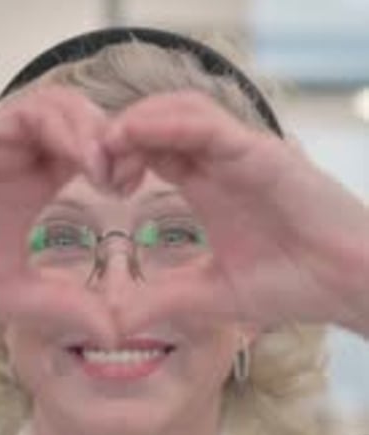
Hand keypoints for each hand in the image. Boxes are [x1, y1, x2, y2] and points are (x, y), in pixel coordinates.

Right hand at [0, 85, 114, 346]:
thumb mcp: (19, 296)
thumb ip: (66, 308)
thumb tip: (114, 333)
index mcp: (33, 184)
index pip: (89, 149)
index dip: (118, 159)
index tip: (131, 192)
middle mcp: (19, 157)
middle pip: (82, 118)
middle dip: (115, 139)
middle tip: (128, 179)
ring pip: (62, 104)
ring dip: (95, 130)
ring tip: (110, 172)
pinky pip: (31, 111)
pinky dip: (66, 128)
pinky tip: (86, 163)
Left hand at [105, 91, 368, 334]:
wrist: (344, 284)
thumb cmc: (291, 284)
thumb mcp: (209, 296)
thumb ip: (163, 302)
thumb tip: (112, 325)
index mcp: (206, 185)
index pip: (152, 149)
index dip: (118, 156)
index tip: (96, 184)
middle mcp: (220, 160)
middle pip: (158, 121)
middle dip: (118, 133)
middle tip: (90, 162)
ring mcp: (241, 151)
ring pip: (180, 109)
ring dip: (138, 120)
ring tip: (107, 145)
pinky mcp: (262, 152)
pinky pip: (210, 124)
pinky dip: (170, 123)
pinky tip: (139, 133)